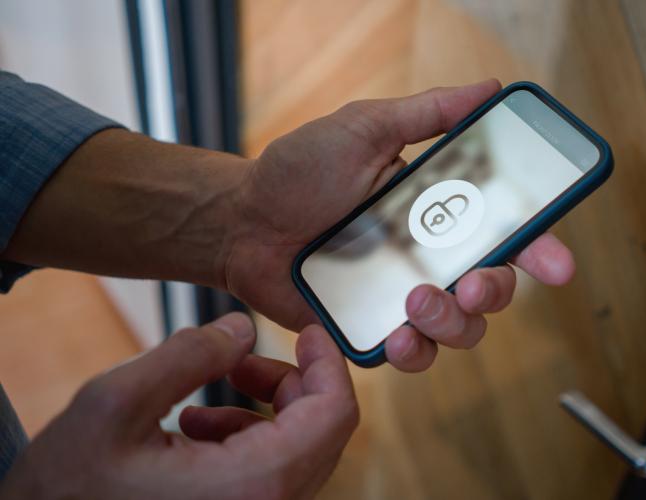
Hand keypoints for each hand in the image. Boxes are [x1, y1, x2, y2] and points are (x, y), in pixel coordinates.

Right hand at [0, 313, 357, 499]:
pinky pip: (268, 476)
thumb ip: (189, 356)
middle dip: (289, 384)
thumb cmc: (66, 491)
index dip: (328, 363)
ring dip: (263, 412)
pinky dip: (245, 441)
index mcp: (252, 484)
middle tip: (241, 362)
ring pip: (296, 452)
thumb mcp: (115, 403)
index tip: (308, 332)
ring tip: (204, 399)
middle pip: (322, 432)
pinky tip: (192, 427)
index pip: (334, 414)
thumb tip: (243, 329)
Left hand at [223, 80, 575, 370]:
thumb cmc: (299, 171)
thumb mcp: (365, 128)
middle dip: (495, 293)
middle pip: (494, 288)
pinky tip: (395, 337)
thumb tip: (489, 88)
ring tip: (415, 302)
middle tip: (469, 284)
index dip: (540, 248)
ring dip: (453, 324)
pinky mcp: (373, 328)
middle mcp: (430, 256)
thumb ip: (428, 114)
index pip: (506, 231)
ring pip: (462, 329)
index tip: (558, 265)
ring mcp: (402, 295)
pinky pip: (413, 354)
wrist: (241, 220)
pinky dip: (414, 352)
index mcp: (439, 210)